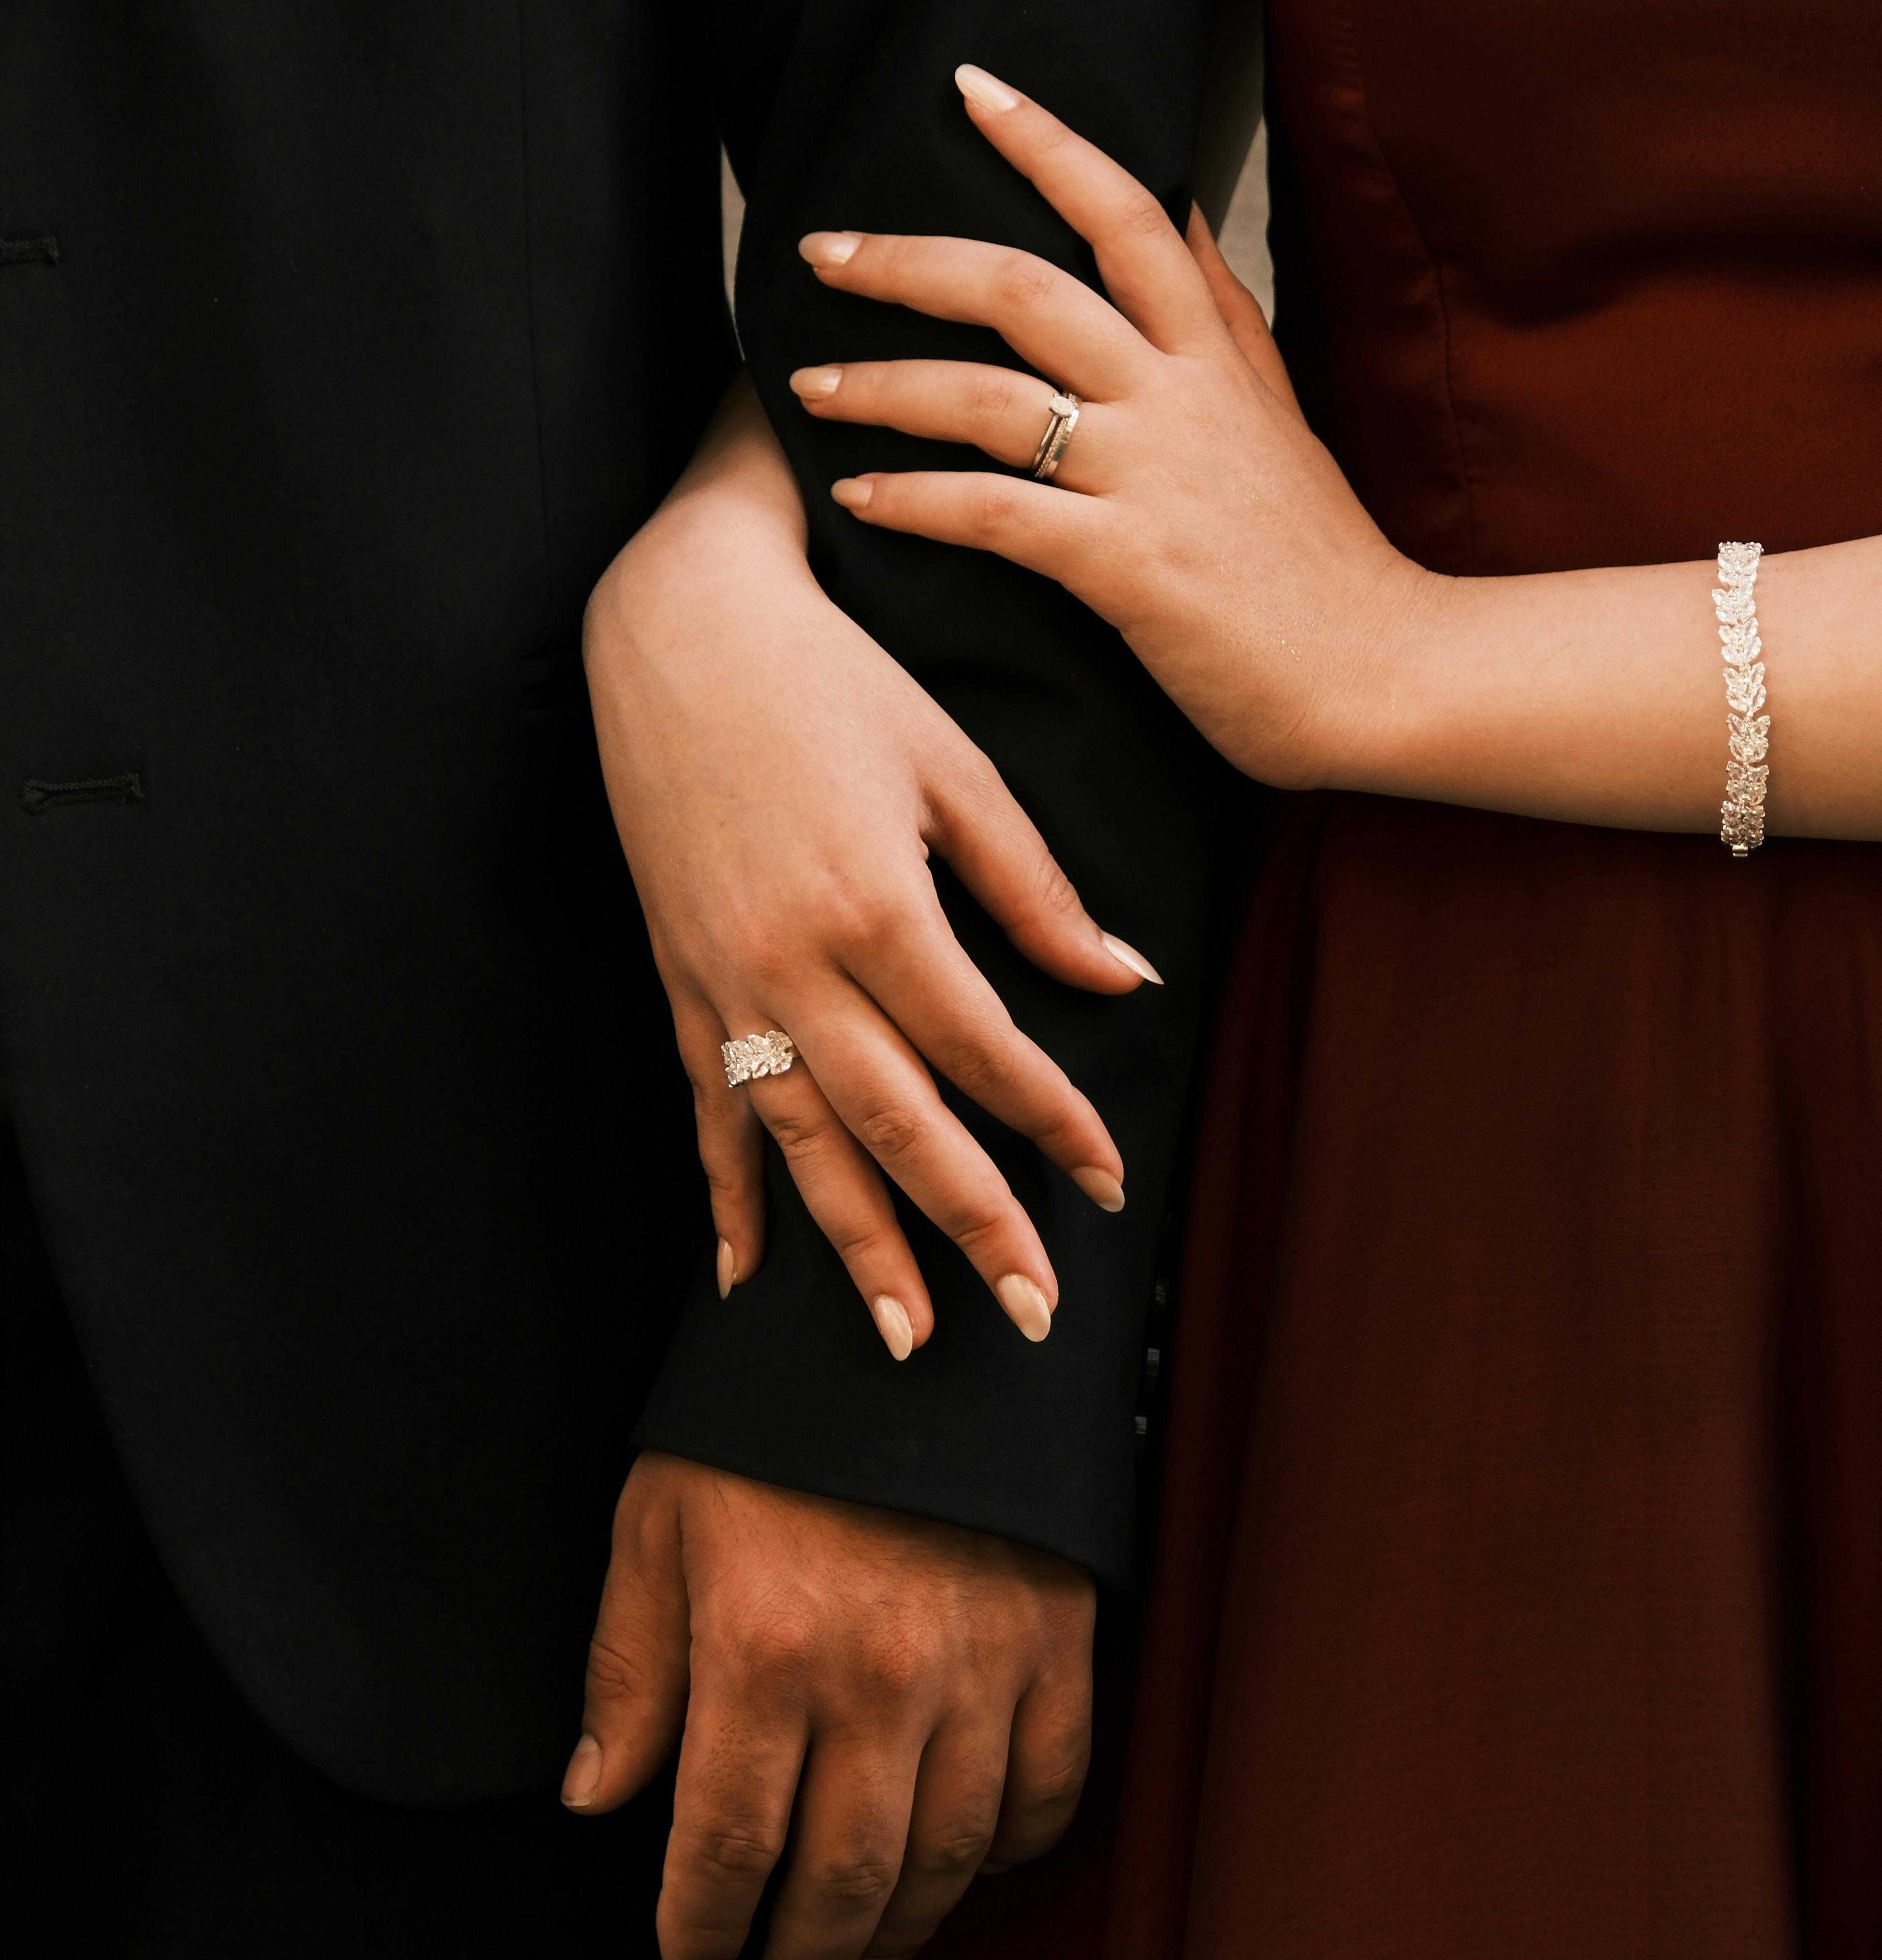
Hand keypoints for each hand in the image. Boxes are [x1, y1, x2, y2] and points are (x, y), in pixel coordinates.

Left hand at [562, 1455, 1094, 1959]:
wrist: (914, 1322)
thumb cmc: (775, 1417)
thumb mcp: (662, 1518)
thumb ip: (631, 1666)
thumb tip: (599, 1794)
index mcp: (765, 1650)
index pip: (725, 1852)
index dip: (701, 1932)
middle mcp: (878, 1675)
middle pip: (840, 1884)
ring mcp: (978, 1664)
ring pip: (943, 1859)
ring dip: (898, 1933)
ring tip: (863, 1958)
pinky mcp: (1054, 1641)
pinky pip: (1046, 1787)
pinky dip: (1010, 1848)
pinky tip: (968, 1862)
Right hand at [585, 378, 1161, 1358]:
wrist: (682, 623)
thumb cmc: (836, 680)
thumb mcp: (956, 766)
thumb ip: (1035, 889)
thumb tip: (1125, 982)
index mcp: (878, 905)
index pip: (986, 1051)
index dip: (1055, 1123)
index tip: (1111, 1181)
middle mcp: (794, 961)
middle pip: (896, 1125)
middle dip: (970, 1226)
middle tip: (1032, 1315)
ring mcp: (724, 977)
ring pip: (800, 1142)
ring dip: (855, 1246)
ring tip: (908, 1336)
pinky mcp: (678, 974)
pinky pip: (705, 1108)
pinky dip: (726, 1196)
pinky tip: (743, 1277)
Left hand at [788, 68, 1424, 787]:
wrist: (1380, 671)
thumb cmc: (1316, 556)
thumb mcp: (1278, 409)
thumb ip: (1221, 312)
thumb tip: (1176, 207)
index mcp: (1214, 355)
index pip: (1128, 212)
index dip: (1048, 142)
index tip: (971, 87)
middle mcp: (1179, 399)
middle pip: (1025, 286)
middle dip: (911, 259)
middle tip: (824, 248)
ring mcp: (1152, 479)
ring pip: (990, 397)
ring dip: (884, 383)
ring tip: (806, 385)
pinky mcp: (1128, 568)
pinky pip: (994, 514)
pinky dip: (914, 499)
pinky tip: (855, 496)